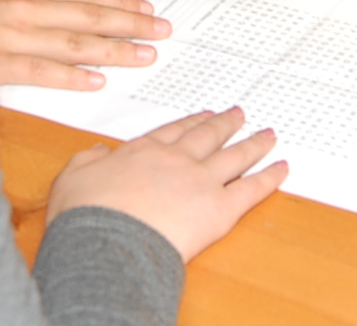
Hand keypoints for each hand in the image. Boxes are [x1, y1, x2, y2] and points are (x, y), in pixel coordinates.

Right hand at [0, 0, 169, 89]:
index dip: (119, 1)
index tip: (148, 9)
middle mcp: (21, 8)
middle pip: (89, 17)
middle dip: (130, 24)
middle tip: (162, 32)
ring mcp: (8, 37)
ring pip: (73, 44)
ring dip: (113, 50)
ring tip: (143, 56)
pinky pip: (39, 72)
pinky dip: (70, 76)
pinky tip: (97, 81)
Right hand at [47, 108, 285, 261]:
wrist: (107, 242)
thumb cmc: (86, 214)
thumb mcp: (73, 176)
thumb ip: (87, 160)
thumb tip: (98, 152)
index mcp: (143, 151)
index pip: (173, 131)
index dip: (191, 123)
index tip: (203, 115)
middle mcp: (177, 160)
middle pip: (208, 136)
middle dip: (225, 123)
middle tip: (240, 113)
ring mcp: (201, 181)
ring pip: (235, 156)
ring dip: (254, 143)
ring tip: (269, 134)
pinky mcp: (219, 209)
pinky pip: (252, 189)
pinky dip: (270, 177)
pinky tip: (283, 167)